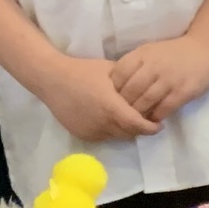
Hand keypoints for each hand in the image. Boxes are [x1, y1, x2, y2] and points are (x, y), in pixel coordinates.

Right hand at [42, 55, 161, 142]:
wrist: (51, 78)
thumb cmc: (83, 70)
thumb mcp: (111, 71)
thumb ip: (130, 83)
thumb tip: (148, 90)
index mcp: (112, 107)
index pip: (138, 125)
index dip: (150, 127)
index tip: (158, 124)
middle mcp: (103, 123)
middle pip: (130, 133)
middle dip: (139, 128)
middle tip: (144, 119)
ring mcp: (92, 131)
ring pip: (117, 136)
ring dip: (124, 129)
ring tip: (125, 117)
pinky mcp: (82, 135)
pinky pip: (103, 136)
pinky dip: (109, 130)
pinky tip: (107, 118)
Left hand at [110, 34, 208, 122]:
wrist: (204, 50)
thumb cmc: (174, 53)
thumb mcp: (151, 51)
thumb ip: (135, 64)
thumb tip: (118, 86)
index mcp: (142, 54)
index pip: (119, 74)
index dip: (114, 89)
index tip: (115, 98)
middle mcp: (153, 66)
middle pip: (130, 91)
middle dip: (125, 105)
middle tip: (124, 114)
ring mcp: (169, 79)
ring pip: (146, 101)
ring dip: (140, 113)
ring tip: (138, 120)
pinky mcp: (183, 91)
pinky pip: (164, 108)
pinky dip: (156, 116)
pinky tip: (154, 119)